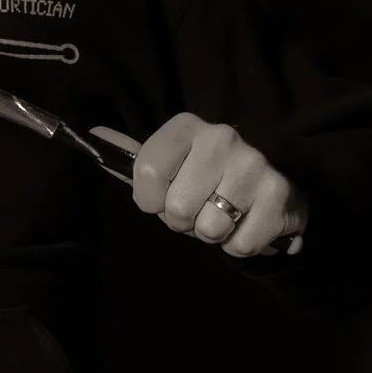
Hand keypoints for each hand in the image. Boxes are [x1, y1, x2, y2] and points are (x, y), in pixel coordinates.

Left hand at [107, 112, 300, 256]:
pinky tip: (248, 222)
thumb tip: (93, 136)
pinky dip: (241, 245)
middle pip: (177, 209)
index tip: (162, 198)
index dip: (150, 200)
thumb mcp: (170, 164)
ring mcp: (253, 164)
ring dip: (214, 234)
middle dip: (185, 222)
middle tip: (202, 208)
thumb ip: (134, 157)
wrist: (271, 187)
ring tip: (226, 214)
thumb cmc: (207, 180)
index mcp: (187, 127)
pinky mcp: (279, 194)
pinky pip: (240, 244)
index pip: (146, 172)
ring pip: (210, 229)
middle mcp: (221, 137)